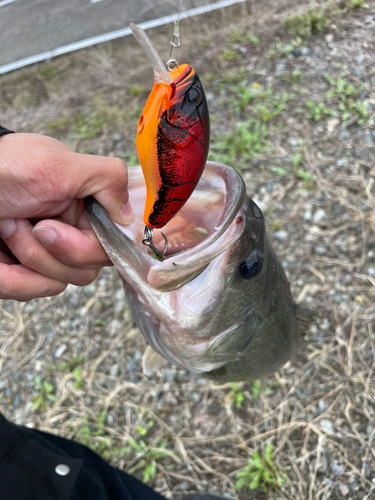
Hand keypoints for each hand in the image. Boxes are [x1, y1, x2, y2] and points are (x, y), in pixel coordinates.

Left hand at [0, 133, 133, 300]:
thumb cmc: (3, 168)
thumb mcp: (59, 164)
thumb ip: (107, 179)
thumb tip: (131, 216)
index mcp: (84, 209)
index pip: (110, 247)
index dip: (85, 247)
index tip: (50, 227)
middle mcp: (70, 235)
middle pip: (87, 270)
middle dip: (53, 250)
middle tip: (28, 222)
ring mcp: (45, 257)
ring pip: (59, 283)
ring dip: (27, 256)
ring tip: (6, 225)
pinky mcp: (22, 275)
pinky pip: (32, 291)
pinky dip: (12, 276)